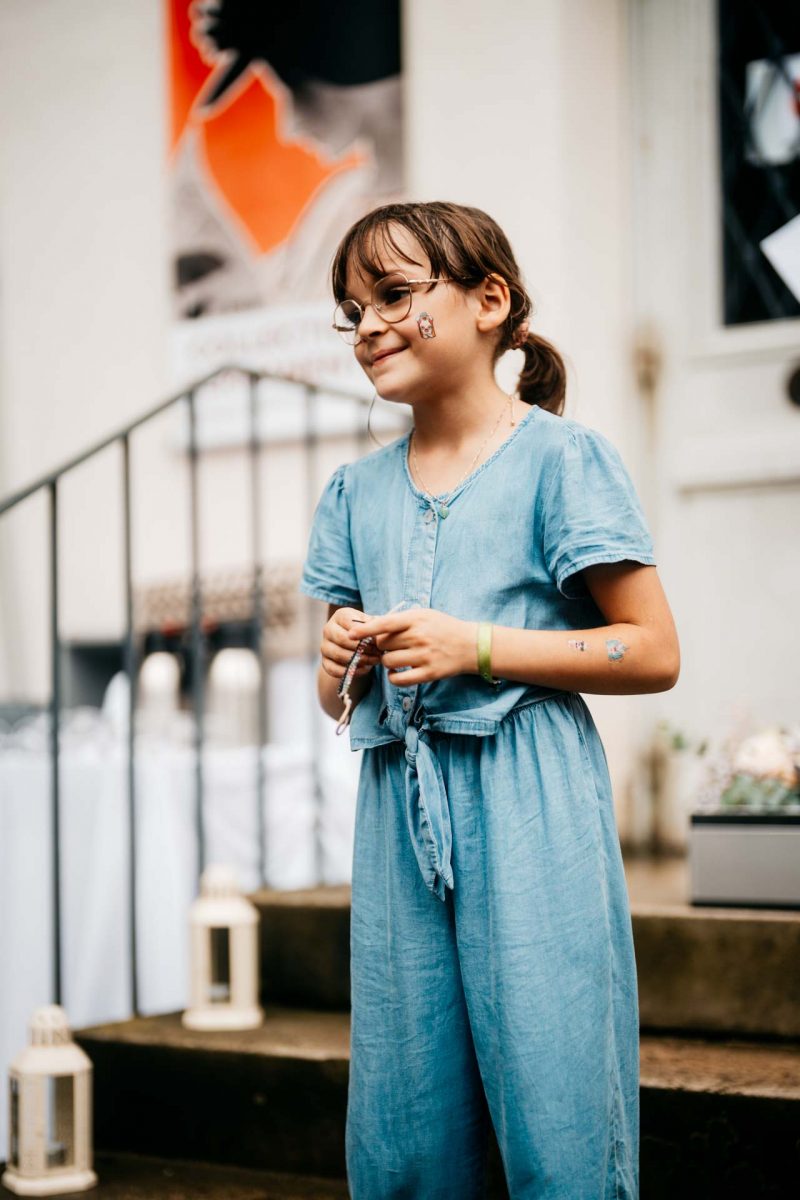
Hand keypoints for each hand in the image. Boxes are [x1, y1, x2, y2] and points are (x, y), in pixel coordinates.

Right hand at [320, 608, 381, 682]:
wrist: (356, 643)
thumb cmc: (367, 630)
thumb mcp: (371, 623)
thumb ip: (374, 626)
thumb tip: (376, 636)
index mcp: (340, 615)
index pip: (351, 626)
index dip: (366, 636)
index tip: (378, 642)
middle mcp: (328, 629)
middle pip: (342, 640)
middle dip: (362, 648)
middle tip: (377, 653)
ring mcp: (324, 646)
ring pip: (338, 655)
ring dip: (359, 660)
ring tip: (374, 660)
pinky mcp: (325, 661)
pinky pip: (335, 670)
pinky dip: (351, 671)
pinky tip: (365, 668)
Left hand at [352, 607, 474, 686]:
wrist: (471, 646)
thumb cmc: (443, 628)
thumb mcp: (424, 615)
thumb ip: (401, 620)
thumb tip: (372, 626)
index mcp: (416, 619)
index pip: (385, 624)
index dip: (365, 630)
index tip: (350, 634)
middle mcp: (419, 637)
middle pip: (383, 645)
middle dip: (382, 646)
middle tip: (391, 646)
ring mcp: (423, 656)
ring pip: (388, 662)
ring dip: (387, 661)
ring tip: (397, 658)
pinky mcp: (428, 674)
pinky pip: (398, 679)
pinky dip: (393, 677)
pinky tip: (397, 672)